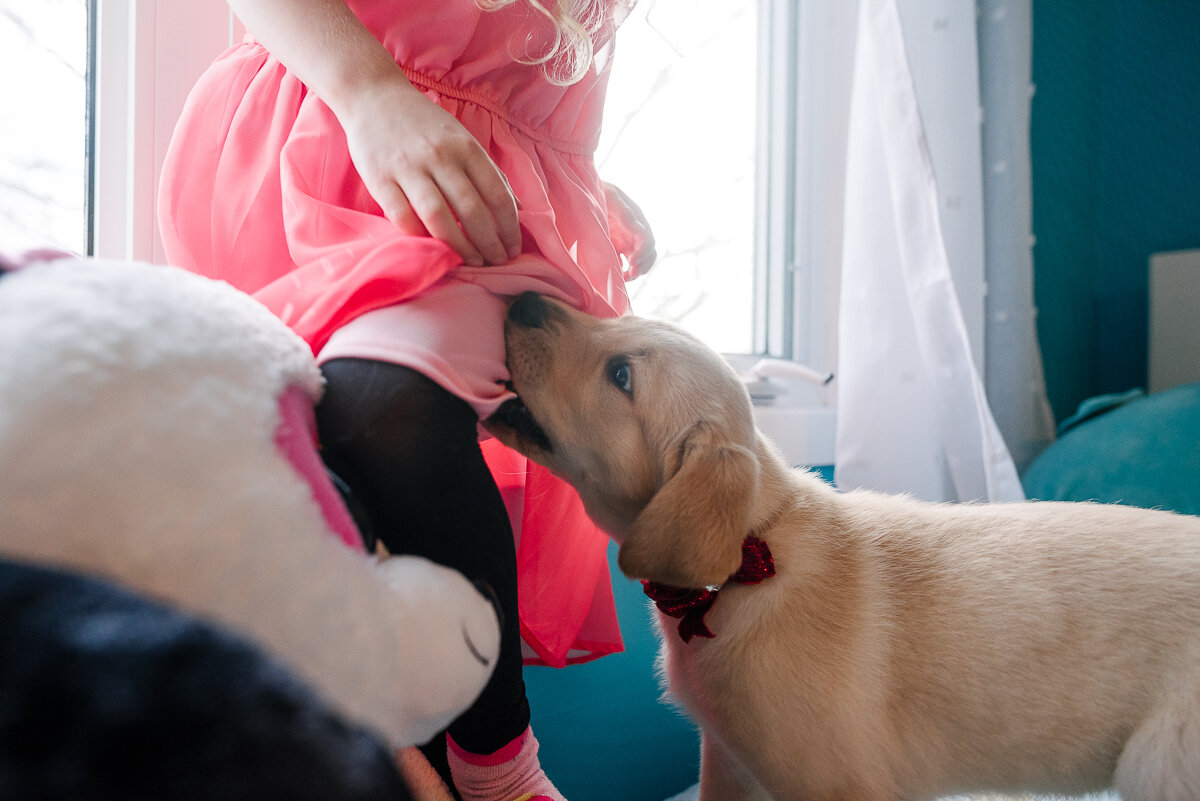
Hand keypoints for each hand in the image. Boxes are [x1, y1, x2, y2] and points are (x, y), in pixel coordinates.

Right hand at [341, 78, 521, 265]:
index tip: (514, 248)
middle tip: (497, 262)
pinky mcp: (380, 179)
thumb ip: (489, 172)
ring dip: (460, 246)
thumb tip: (517, 208)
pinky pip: (403, 216)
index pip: (497, 194)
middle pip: (471, 209)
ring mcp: (408, 168)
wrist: (374, 96)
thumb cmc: (424, 124)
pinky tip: (434, 249)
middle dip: (489, 243)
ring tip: (473, 262)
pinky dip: (420, 237)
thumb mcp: (463, 139)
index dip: (509, 228)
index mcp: (466, 147)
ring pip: (438, 216)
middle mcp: (440, 156)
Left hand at [603, 181, 655, 278]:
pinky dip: (624, 272)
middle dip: (642, 266)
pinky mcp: (617, 247)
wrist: (583, 189)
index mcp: (634, 218)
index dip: (643, 254)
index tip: (632, 263)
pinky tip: (615, 275)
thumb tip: (638, 232)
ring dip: (635, 271)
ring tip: (623, 278)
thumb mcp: (610, 198)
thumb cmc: (597, 190)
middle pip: (649, 253)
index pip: (647, 240)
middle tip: (630, 275)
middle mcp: (634, 230)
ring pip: (640, 261)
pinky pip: (627, 263)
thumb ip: (624, 215)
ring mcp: (626, 239)